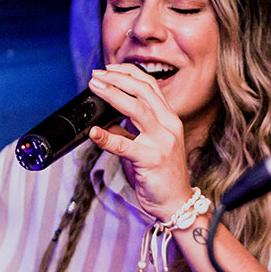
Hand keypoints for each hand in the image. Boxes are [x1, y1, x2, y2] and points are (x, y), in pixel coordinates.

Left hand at [85, 64, 193, 219]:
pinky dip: (106, 137)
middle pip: (143, 90)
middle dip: (118, 78)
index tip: (109, 69)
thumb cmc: (162, 175)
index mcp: (169, 118)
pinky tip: (93, 132)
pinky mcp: (151, 159)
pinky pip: (124, 145)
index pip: (150, 85)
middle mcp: (169, 125)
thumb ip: (131, 131)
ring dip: (114, 95)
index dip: (128, 73)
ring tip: (96, 88)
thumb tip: (105, 122)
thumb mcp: (149, 145)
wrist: (176, 202)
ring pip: (137, 109)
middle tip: (97, 75)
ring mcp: (162, 141)